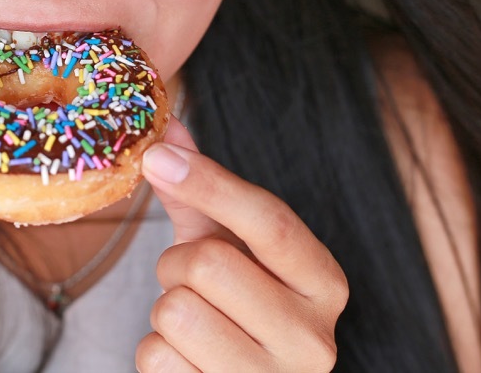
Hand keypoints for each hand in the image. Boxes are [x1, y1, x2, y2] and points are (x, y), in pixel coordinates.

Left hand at [137, 118, 348, 372]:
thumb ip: (201, 191)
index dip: (209, 182)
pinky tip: (185, 360)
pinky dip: (156, 353)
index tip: (157, 156)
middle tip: (190, 280)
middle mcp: (314, 339)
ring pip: (176, 311)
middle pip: (208, 264)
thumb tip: (167, 130)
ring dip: (163, 309)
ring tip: (192, 322)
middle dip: (175, 263)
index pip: (270, 221)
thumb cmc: (236, 310)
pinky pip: (157, 358)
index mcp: (324, 283)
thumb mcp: (228, 246)